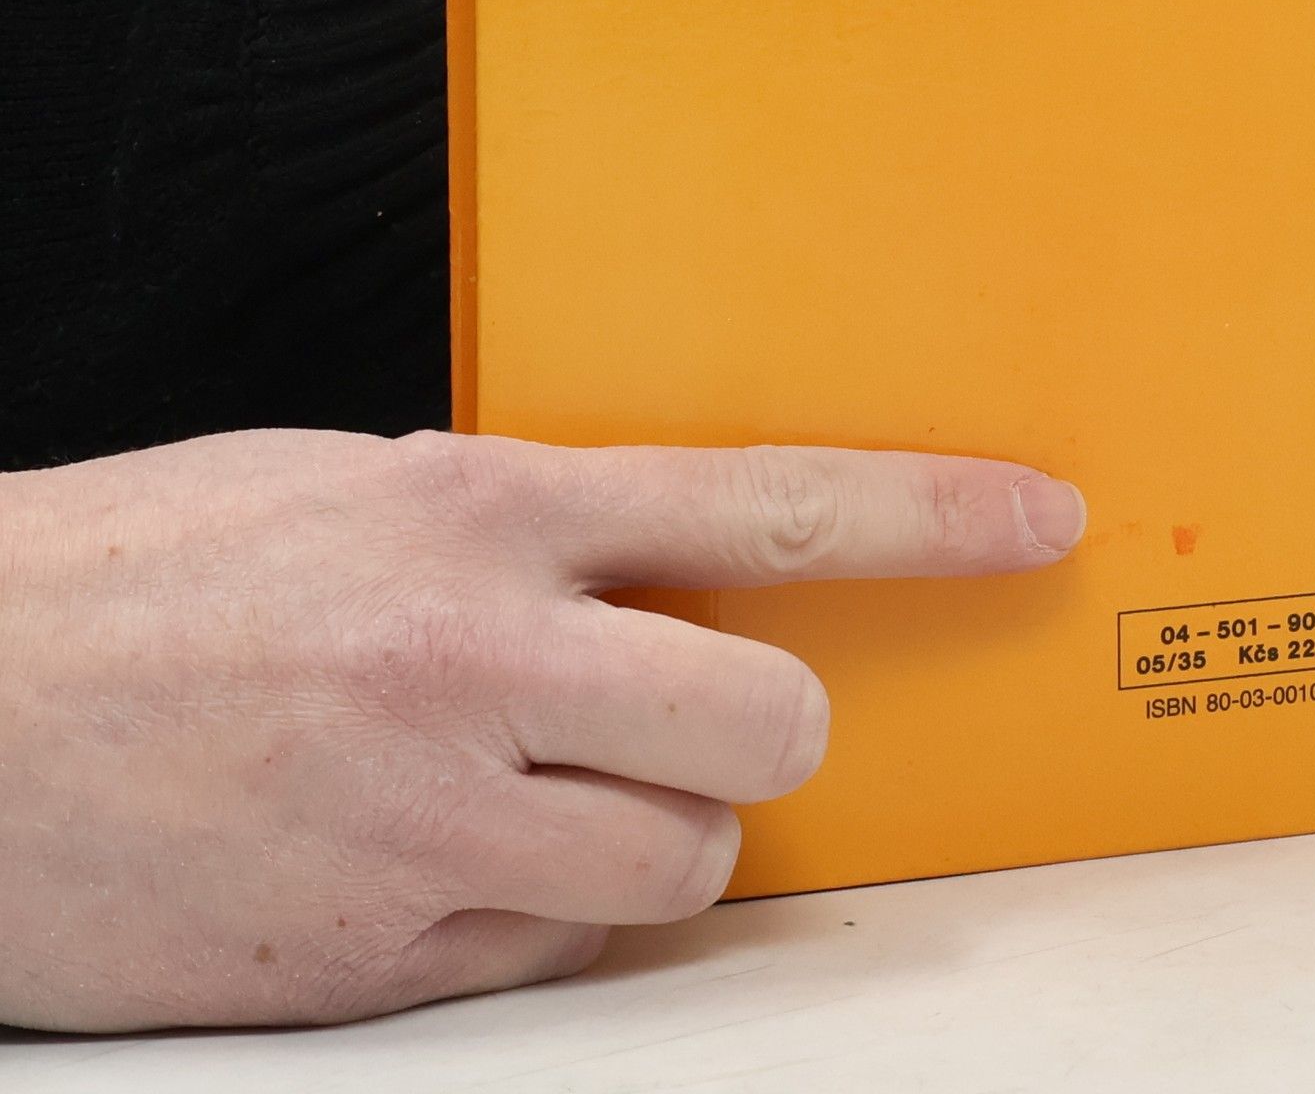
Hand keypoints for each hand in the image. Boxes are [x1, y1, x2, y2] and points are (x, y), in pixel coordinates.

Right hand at [0, 429, 1084, 1030]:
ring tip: (541, 790)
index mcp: (478, 513)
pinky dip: (531, 917)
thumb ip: (520, 524)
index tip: (1034, 517)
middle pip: (769, 726)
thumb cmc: (144, 576)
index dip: (927, 514)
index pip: (767, 505)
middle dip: (767, 734)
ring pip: (681, 872)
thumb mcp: (351, 488)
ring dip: (650, 839)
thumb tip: (661, 561)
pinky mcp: (377, 962)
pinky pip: (552, 959)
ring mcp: (427, 828)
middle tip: (710, 717)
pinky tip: (432, 857)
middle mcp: (473, 664)